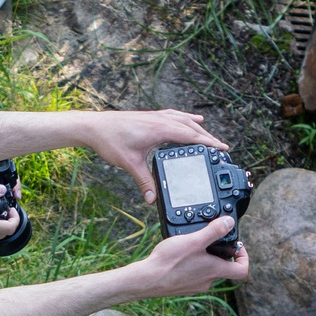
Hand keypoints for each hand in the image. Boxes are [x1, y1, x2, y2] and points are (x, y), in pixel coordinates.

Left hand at [83, 111, 233, 201]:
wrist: (94, 127)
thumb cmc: (110, 141)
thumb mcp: (129, 164)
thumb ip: (144, 182)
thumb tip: (152, 200)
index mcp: (159, 129)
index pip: (190, 135)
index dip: (207, 142)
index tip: (222, 148)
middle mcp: (160, 120)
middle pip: (190, 127)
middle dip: (206, 136)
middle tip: (220, 147)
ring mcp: (154, 117)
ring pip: (183, 119)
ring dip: (197, 127)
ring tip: (209, 135)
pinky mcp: (149, 117)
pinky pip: (173, 115)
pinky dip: (184, 118)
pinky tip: (190, 118)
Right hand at [135, 217, 247, 294]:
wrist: (147, 279)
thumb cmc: (169, 262)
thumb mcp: (194, 240)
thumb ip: (214, 231)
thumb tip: (230, 222)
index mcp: (215, 270)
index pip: (241, 270)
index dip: (244, 257)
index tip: (237, 247)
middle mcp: (208, 281)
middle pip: (224, 268)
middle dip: (221, 253)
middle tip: (214, 240)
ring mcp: (195, 285)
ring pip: (208, 270)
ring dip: (206, 258)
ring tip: (194, 244)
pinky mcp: (183, 286)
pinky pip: (194, 274)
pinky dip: (192, 264)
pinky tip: (180, 255)